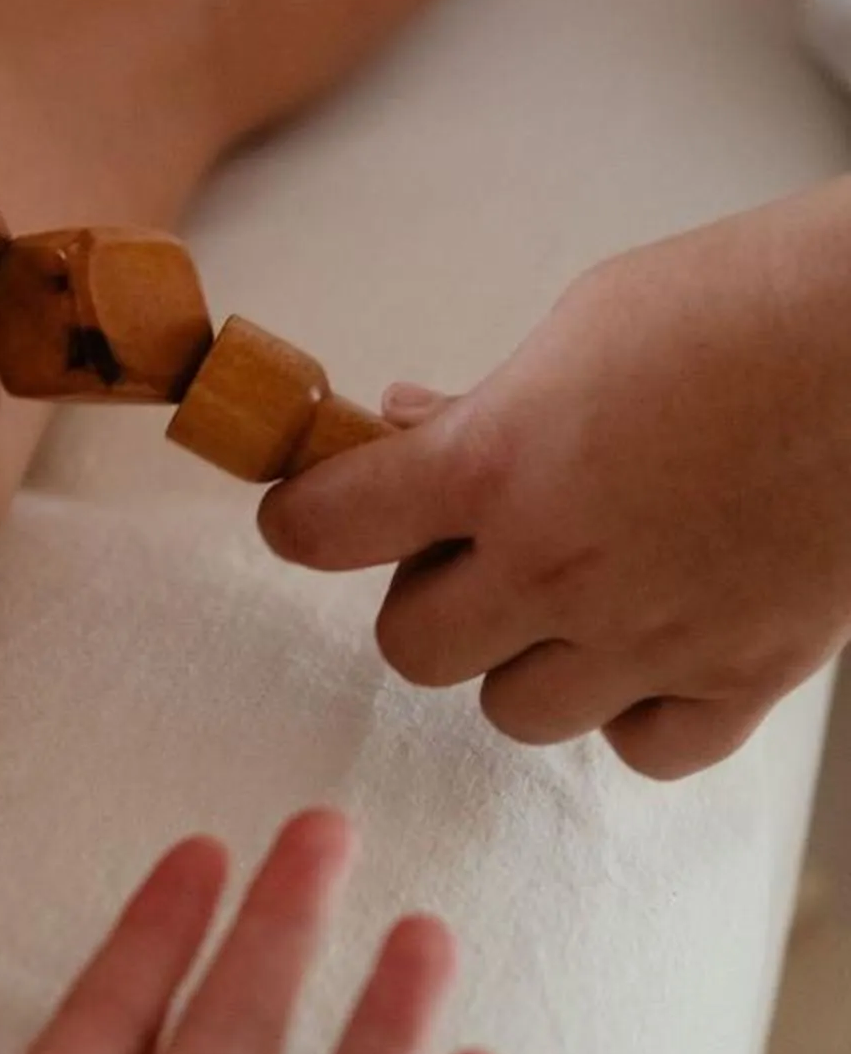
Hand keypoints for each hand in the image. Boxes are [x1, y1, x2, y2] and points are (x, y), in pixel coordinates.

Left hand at [261, 181, 850, 778]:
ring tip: (569, 594)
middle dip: (426, 597)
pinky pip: (643, 749)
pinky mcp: (746, 675)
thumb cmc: (744, 303)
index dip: (306, 519)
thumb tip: (409, 425)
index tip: (315, 512)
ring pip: (516, 713)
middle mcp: (561, 568)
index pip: (328, 528)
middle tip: (471, 549)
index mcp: (500, 465)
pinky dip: (634, 712)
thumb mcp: (582, 323)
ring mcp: (655, 635)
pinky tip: (652, 643)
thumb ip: (485, 401)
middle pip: (414, 648)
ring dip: (521, 659)